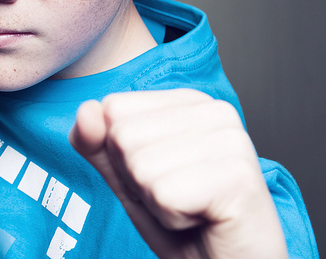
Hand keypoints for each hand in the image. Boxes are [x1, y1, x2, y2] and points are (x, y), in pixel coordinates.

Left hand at [70, 89, 287, 258]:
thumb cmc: (184, 225)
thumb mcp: (126, 178)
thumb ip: (98, 143)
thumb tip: (85, 111)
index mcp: (186, 100)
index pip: (113, 108)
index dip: (121, 154)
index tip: (158, 175)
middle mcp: (212, 109)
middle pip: (123, 135)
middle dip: (137, 180)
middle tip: (176, 198)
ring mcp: (230, 138)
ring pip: (141, 166)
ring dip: (155, 202)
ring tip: (190, 208)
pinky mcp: (239, 176)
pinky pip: (165, 195)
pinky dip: (171, 218)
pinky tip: (202, 220)